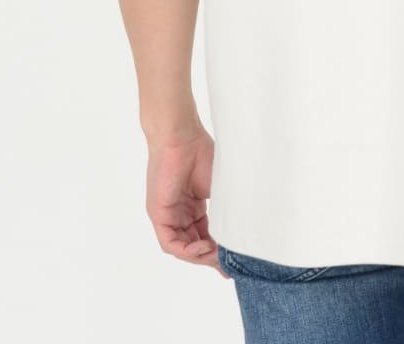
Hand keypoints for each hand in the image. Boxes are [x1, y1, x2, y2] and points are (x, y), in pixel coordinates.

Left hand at [144, 122, 228, 276]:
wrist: (182, 136)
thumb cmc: (202, 153)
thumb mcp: (220, 188)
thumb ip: (227, 211)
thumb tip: (245, 233)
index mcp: (193, 206)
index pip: (206, 235)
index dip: (218, 251)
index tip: (234, 263)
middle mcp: (180, 213)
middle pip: (194, 245)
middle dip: (211, 258)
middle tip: (228, 266)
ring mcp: (168, 215)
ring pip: (182, 247)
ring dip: (200, 256)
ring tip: (217, 256)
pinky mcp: (158, 214)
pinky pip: (170, 243)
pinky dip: (187, 250)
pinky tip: (203, 248)